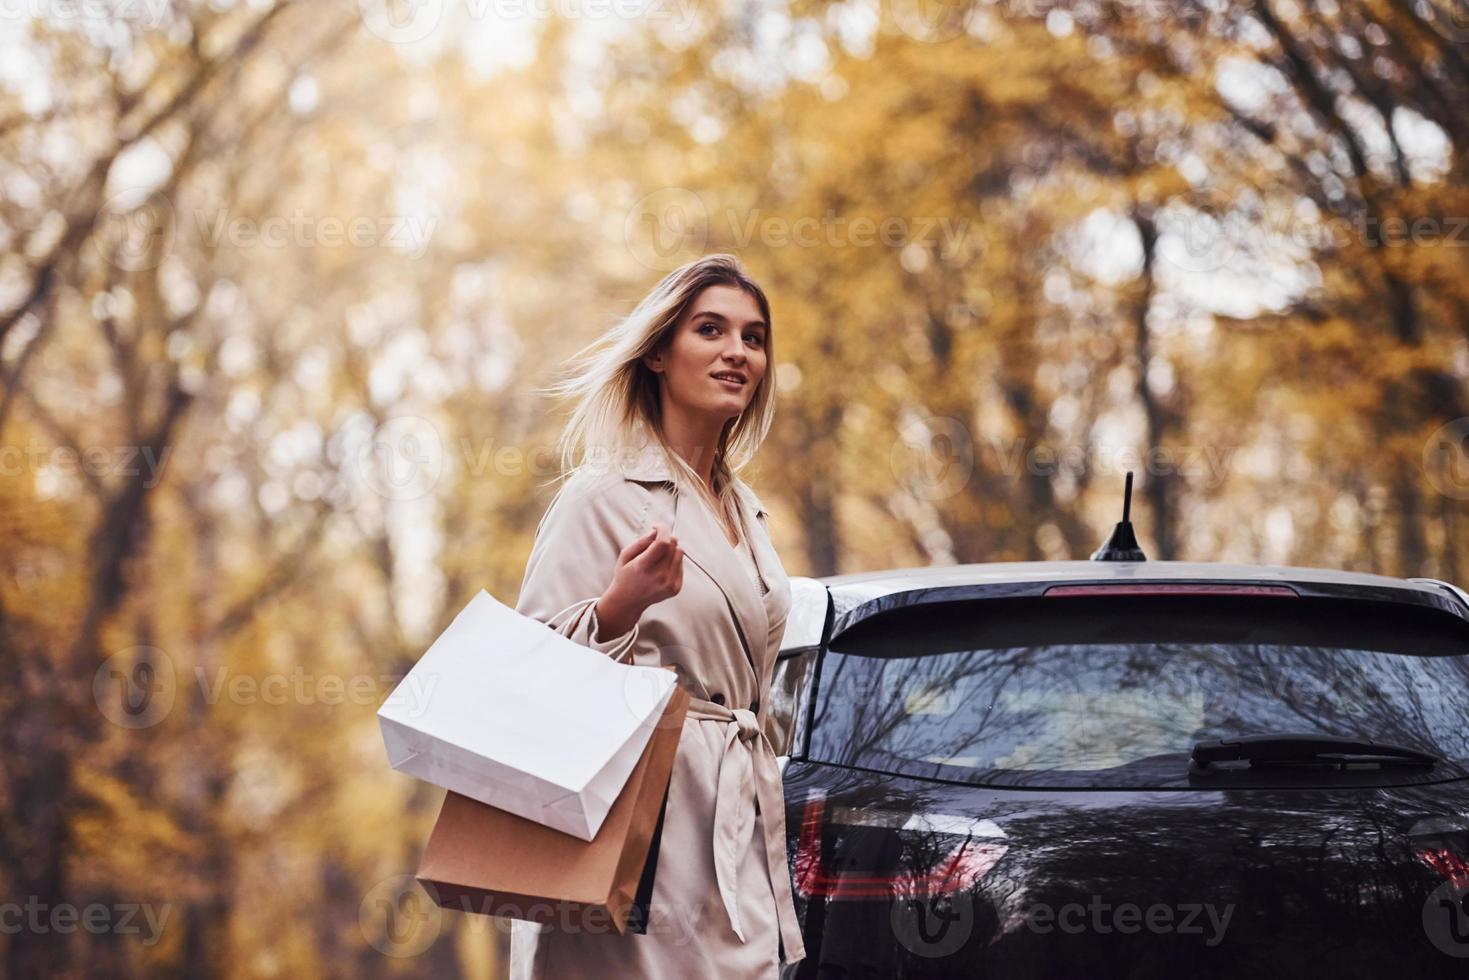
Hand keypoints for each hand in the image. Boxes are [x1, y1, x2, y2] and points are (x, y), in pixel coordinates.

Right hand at [595, 523, 683, 637]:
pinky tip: (661, 568)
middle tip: (654, 543)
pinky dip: (673, 561)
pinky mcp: (675, 588)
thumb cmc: (625, 575)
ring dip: (671, 549)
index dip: (662, 529)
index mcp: (643, 567)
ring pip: (680, 553)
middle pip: (673, 545)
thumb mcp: (625, 555)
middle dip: (665, 538)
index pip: (663, 542)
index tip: (657, 526)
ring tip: (658, 556)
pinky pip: (681, 565)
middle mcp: (659, 577)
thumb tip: (658, 532)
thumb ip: (642, 541)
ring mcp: (669, 584)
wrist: (628, 602)